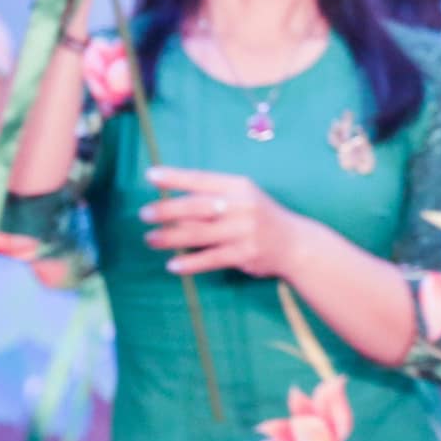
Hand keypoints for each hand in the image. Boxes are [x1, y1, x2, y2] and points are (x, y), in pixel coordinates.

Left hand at [141, 166, 307, 277]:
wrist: (295, 244)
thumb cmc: (260, 217)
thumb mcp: (243, 196)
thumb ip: (214, 194)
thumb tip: (171, 196)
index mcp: (239, 186)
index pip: (201, 179)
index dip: (175, 177)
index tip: (150, 175)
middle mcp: (241, 205)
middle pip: (197, 207)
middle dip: (167, 210)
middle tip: (144, 213)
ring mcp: (243, 231)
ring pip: (199, 234)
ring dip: (171, 237)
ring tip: (150, 239)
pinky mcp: (244, 254)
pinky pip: (211, 259)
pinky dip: (190, 263)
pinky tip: (172, 265)